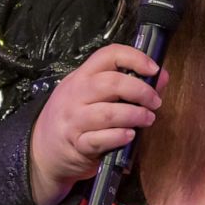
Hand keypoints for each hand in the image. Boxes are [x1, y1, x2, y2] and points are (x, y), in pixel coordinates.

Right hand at [29, 44, 165, 204]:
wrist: (43, 149)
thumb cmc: (76, 117)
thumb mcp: (94, 95)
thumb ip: (128, 85)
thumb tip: (161, 76)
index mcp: (82, 76)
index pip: (108, 54)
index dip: (135, 58)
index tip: (153, 69)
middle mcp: (75, 94)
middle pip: (111, 83)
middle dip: (140, 91)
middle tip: (155, 102)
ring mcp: (73, 120)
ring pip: (108, 113)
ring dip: (134, 115)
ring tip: (147, 119)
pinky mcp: (77, 144)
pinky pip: (100, 139)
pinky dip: (119, 137)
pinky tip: (129, 136)